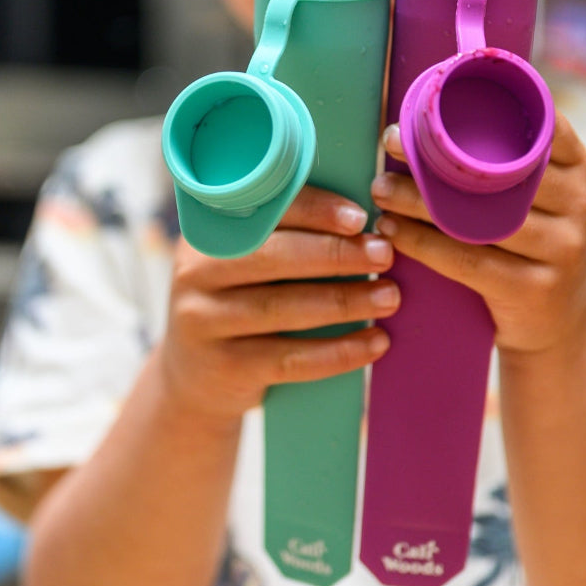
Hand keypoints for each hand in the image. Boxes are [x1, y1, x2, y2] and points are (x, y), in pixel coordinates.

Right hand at [163, 187, 396, 426]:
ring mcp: (204, 320)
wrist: (197, 375)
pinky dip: (339, 352)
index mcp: (210, 230)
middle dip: (336, 254)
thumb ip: (286, 232)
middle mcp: (196, 271)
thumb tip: (361, 217)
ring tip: (389, 296)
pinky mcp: (225, 366)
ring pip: (284, 308)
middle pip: (273, 257)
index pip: (263, 210)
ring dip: (345, 301)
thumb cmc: (241, 298)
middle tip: (384, 254)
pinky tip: (376, 343)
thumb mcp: (246, 259)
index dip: (313, 210)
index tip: (360, 218)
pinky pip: (290, 359)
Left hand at [371, 111, 585, 355]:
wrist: (561, 327)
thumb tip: (430, 117)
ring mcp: (562, 248)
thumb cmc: (533, 246)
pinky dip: (422, 243)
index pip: (536, 125)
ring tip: (381, 190)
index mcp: (578, 168)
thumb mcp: (538, 199)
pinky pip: (467, 259)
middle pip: (497, 172)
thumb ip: (507, 164)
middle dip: (436, 156)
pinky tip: (392, 231)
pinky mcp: (534, 289)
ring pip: (477, 216)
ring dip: (419, 201)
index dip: (481, 112)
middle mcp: (577, 203)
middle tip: (390, 144)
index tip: (428, 110)